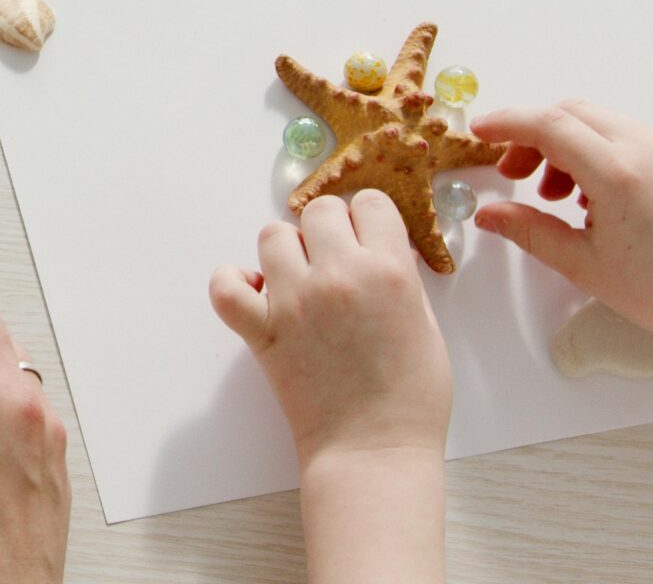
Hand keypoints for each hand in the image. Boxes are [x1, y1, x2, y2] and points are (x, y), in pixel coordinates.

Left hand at [209, 192, 450, 465]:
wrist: (374, 450)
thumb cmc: (411, 398)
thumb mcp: (427, 325)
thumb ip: (401, 280)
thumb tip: (381, 249)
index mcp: (390, 271)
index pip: (370, 203)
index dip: (368, 220)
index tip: (367, 238)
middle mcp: (339, 276)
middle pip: (318, 211)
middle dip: (328, 229)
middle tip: (335, 260)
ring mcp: (295, 301)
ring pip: (272, 235)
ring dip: (286, 252)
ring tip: (300, 280)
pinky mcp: (262, 330)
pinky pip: (225, 286)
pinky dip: (232, 282)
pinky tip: (255, 293)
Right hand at [470, 99, 652, 357]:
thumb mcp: (584, 265)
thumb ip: (529, 231)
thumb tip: (489, 214)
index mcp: (618, 173)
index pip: (548, 123)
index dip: (506, 123)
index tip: (478, 132)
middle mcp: (645, 149)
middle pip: (571, 112)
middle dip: (532, 134)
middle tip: (512, 173)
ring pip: (598, 122)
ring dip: (564, 144)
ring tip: (554, 195)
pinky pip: (624, 137)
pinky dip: (593, 151)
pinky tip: (589, 197)